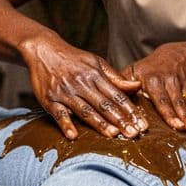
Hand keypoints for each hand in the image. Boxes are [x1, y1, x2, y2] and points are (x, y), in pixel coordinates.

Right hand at [20, 34, 145, 139]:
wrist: (43, 49)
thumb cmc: (73, 59)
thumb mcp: (96, 62)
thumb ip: (115, 77)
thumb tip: (137, 86)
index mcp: (95, 75)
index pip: (117, 95)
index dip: (130, 110)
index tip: (142, 123)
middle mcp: (81, 83)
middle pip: (104, 105)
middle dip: (120, 120)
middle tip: (133, 134)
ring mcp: (65, 92)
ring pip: (85, 110)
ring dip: (99, 123)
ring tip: (113, 135)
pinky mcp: (49, 99)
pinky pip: (58, 114)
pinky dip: (66, 124)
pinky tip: (73, 136)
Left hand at [126, 44, 185, 133]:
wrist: (175, 54)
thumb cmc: (148, 69)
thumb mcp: (133, 71)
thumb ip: (123, 84)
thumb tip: (113, 98)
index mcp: (152, 79)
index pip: (161, 99)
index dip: (169, 113)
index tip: (176, 126)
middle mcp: (170, 80)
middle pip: (178, 102)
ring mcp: (184, 82)